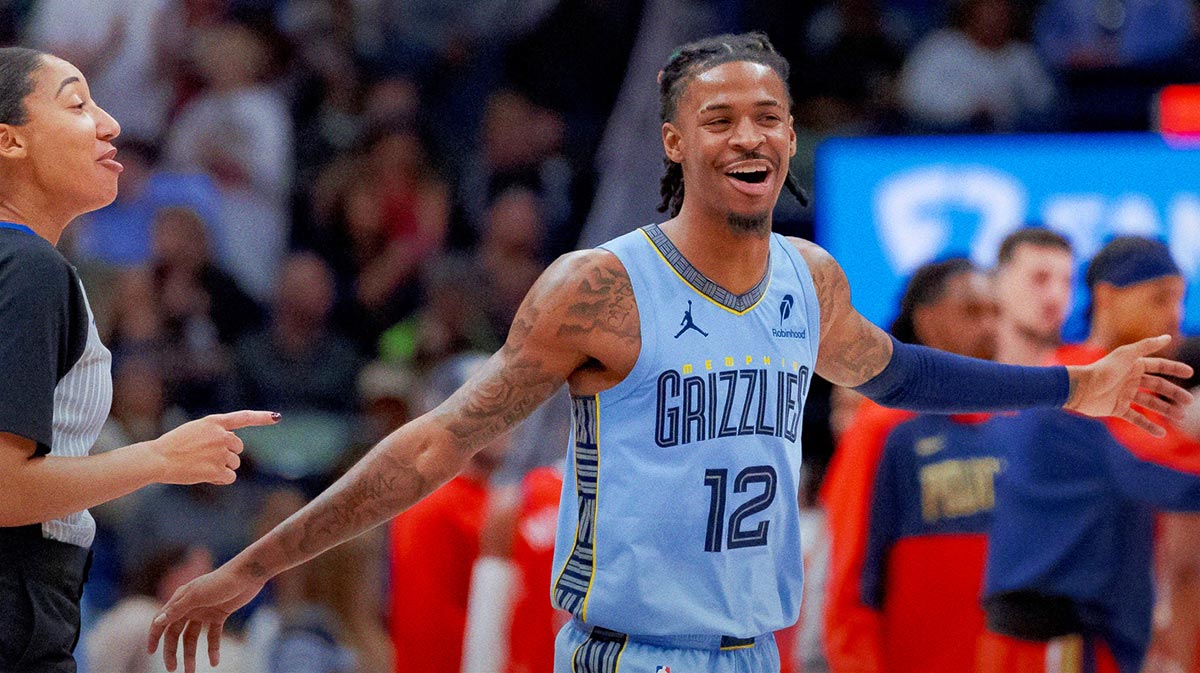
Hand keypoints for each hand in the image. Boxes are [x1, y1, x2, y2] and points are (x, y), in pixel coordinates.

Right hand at [147, 563, 265, 672]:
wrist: (248, 575)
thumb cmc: (220, 582)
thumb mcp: (196, 595)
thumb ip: (177, 609)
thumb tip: (157, 621)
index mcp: (179, 600)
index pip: (161, 621)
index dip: (154, 636)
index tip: (150, 652)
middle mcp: (189, 607)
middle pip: (176, 633)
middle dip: (173, 651)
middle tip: (173, 669)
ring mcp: (204, 612)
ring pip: (193, 637)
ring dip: (191, 654)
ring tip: (191, 671)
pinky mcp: (219, 615)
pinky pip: (213, 636)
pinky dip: (212, 649)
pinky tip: (214, 662)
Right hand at [150, 411, 279, 484]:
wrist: (158, 458)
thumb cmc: (173, 446)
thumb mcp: (195, 431)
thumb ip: (216, 434)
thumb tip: (234, 449)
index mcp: (214, 422)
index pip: (243, 418)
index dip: (261, 417)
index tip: (277, 417)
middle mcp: (220, 435)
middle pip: (238, 448)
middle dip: (227, 454)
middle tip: (206, 457)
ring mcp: (219, 453)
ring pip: (234, 464)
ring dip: (223, 468)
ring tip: (201, 466)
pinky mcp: (216, 469)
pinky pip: (230, 477)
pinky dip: (221, 480)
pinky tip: (206, 477)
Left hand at [1065, 335, 1194, 436]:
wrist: (1081, 388)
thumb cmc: (1103, 370)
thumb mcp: (1127, 355)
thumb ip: (1147, 346)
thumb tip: (1168, 337)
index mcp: (1133, 365)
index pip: (1159, 366)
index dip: (1174, 369)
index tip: (1190, 372)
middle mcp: (1130, 379)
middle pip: (1157, 386)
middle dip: (1174, 393)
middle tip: (1189, 402)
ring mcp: (1124, 395)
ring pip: (1150, 403)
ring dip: (1166, 410)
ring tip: (1180, 417)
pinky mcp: (1117, 409)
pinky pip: (1136, 418)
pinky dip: (1148, 426)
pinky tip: (1161, 433)